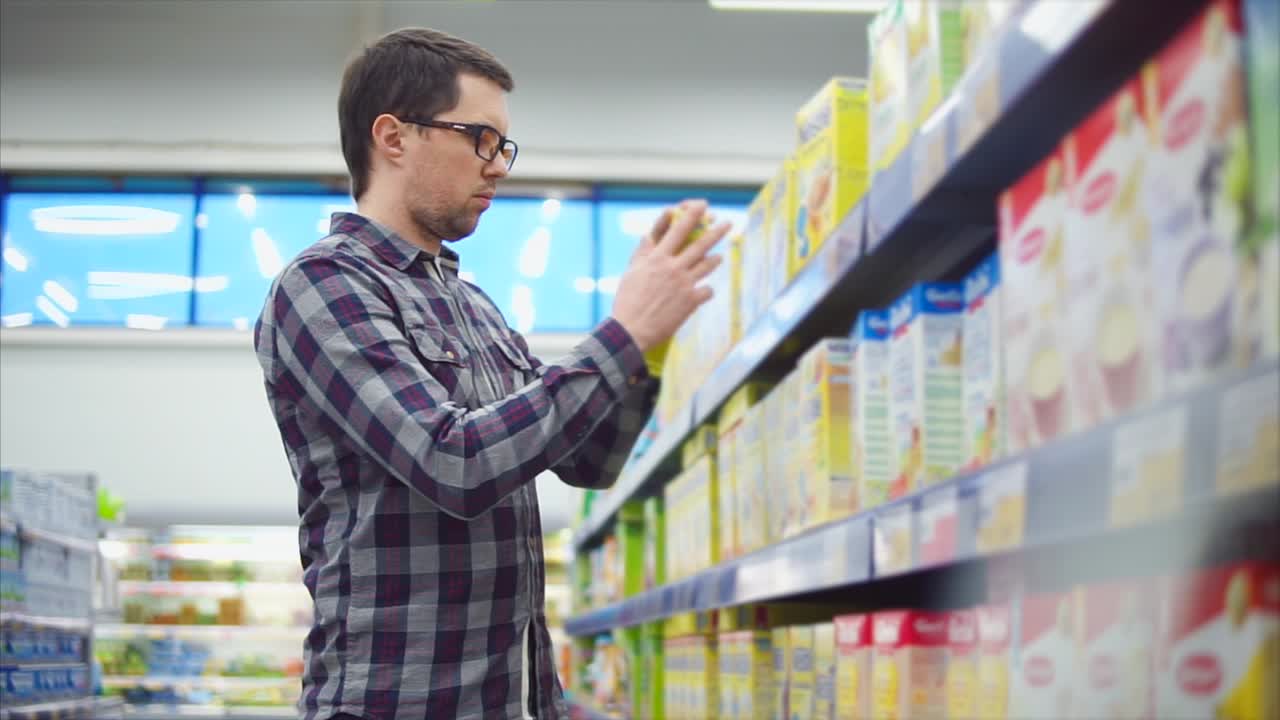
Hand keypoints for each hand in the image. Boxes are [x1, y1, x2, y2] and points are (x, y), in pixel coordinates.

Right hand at [611, 199, 729, 352]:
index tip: (702, 205)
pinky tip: (703, 292)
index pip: (677, 229)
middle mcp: (672, 267)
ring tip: (719, 257)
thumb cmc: (628, 301)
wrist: (632, 330)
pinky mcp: (691, 301)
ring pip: (707, 265)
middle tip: (728, 223)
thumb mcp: (631, 272)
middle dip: (716, 231)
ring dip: (715, 259)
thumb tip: (648, 235)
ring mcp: (684, 284)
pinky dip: (705, 290)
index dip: (692, 214)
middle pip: (700, 244)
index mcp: (656, 258)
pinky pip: (706, 290)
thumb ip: (643, 253)